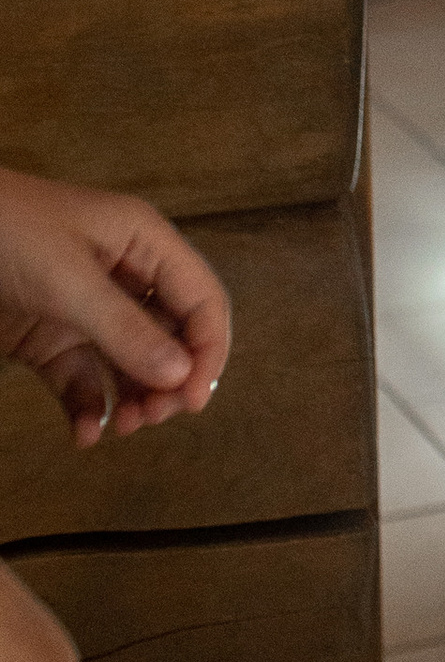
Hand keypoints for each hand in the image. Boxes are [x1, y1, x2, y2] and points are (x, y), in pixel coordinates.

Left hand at [0, 167, 230, 444]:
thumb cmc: (7, 230)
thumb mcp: (68, 280)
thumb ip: (123, 329)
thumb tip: (179, 375)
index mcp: (145, 243)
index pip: (201, 300)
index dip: (208, 350)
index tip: (193, 400)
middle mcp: (124, 276)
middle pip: (172, 337)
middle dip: (170, 380)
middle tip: (152, 417)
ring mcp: (87, 309)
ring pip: (131, 363)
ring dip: (133, 398)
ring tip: (122, 427)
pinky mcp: (51, 337)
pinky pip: (83, 379)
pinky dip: (88, 408)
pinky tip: (85, 432)